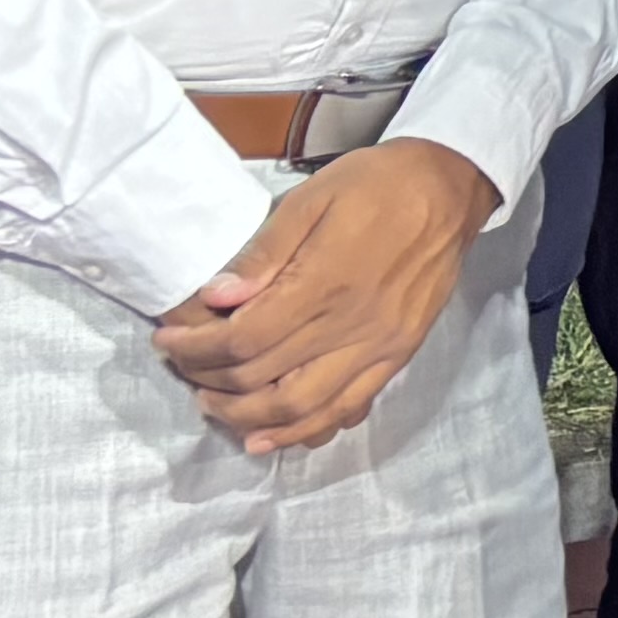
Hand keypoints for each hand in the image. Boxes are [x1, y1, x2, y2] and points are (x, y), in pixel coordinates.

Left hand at [151, 138, 495, 453]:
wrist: (451, 188)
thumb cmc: (377, 184)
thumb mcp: (313, 198)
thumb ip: (265, 251)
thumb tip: (216, 297)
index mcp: (325, 283)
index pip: (242, 340)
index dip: (194, 350)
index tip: (167, 342)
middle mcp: (352, 326)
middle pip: (263, 380)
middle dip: (209, 382)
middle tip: (184, 370)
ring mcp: (379, 348)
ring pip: (303, 409)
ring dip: (250, 420)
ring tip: (217, 408)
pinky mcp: (398, 356)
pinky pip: (347, 409)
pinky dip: (306, 430)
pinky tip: (275, 433)